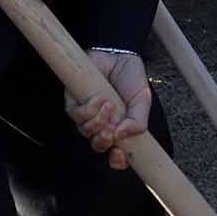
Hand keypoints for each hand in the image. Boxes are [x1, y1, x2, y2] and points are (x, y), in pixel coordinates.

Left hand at [67, 48, 152, 163]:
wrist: (119, 54)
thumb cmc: (131, 78)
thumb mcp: (142, 101)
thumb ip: (138, 121)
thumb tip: (122, 136)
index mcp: (120, 128)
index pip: (116, 155)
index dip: (117, 161)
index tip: (120, 155)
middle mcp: (102, 124)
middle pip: (97, 145)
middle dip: (103, 141)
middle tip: (112, 129)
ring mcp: (87, 115)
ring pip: (85, 131)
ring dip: (98, 121)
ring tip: (110, 104)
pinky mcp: (73, 102)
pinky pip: (76, 115)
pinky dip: (89, 110)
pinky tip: (100, 98)